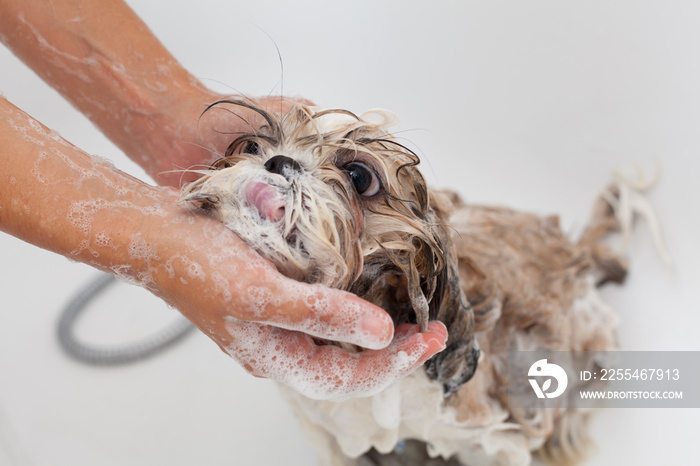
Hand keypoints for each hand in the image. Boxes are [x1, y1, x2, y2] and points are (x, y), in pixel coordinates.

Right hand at [148, 200, 447, 400]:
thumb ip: (322, 314)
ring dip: (377, 335)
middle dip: (395, 352)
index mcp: (277, 357)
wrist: (156, 235)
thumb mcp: (263, 291)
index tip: (433, 339)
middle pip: (349, 367)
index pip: (350, 378)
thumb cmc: (200, 262)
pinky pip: (323, 320)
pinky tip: (368, 296)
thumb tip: (383, 334)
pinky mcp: (273, 301)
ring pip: (338, 345)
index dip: (397, 363)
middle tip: (435, 330)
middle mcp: (279, 349)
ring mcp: (275, 327)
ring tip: (412, 320)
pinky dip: (353, 313)